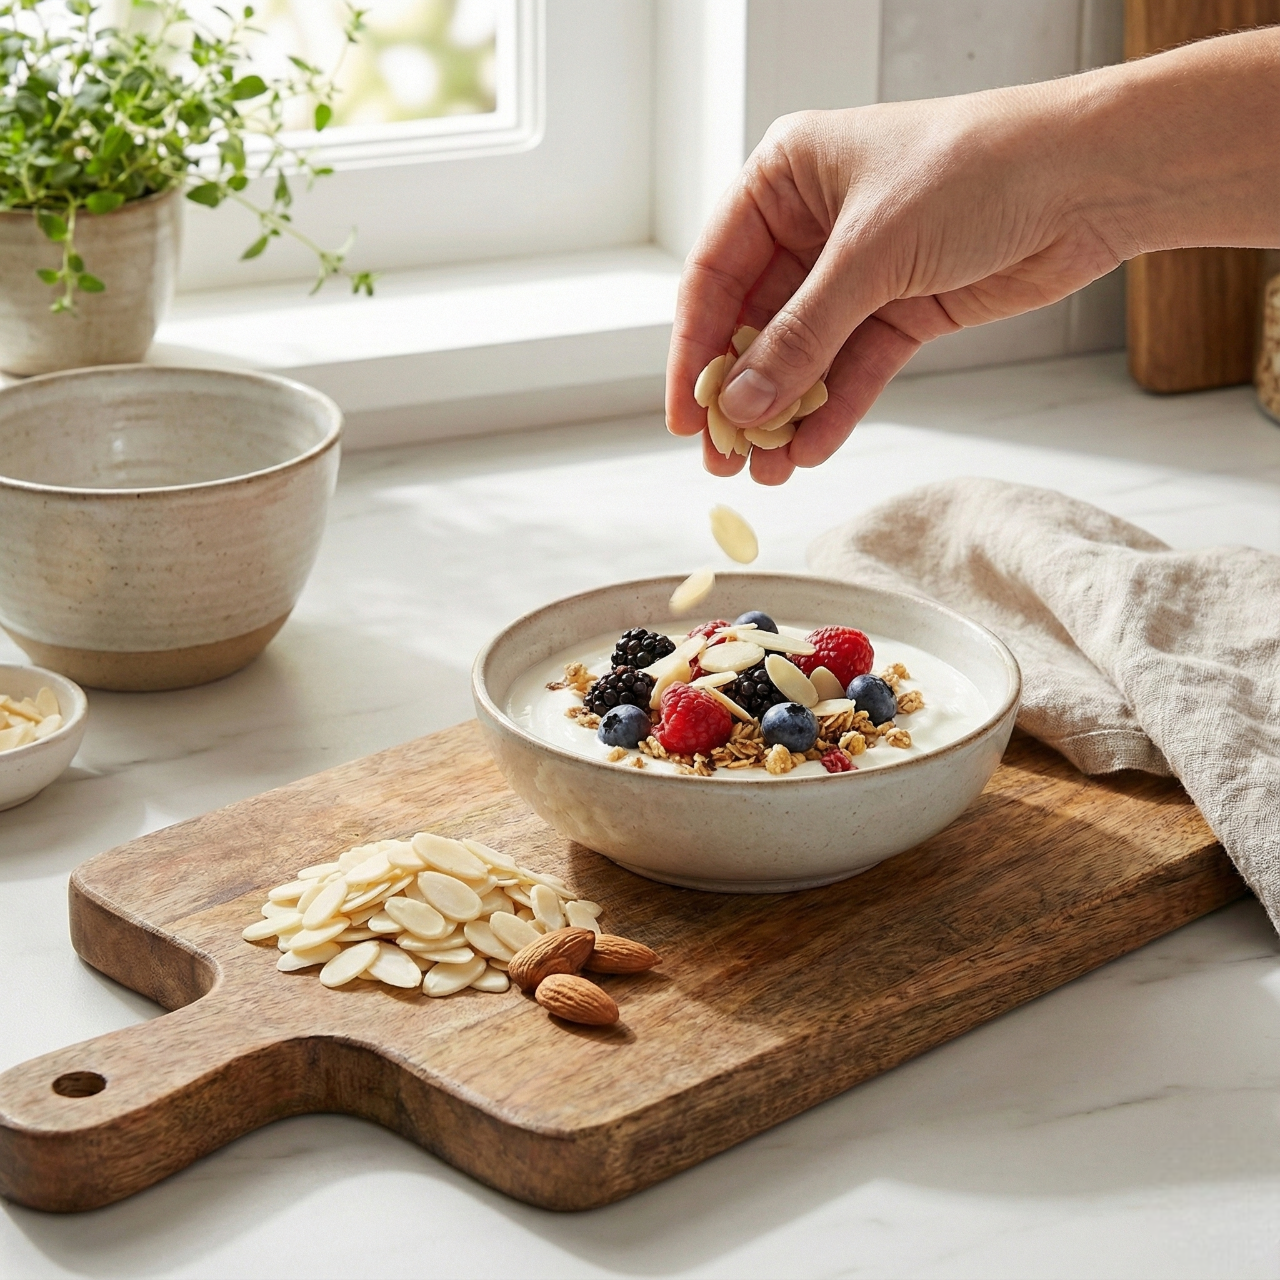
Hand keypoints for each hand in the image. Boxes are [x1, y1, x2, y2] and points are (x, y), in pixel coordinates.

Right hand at [667, 85, 1126, 484]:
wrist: (1088, 179)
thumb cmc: (976, 169)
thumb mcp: (870, 254)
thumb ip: (800, 337)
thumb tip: (740, 404)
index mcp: (785, 179)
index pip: (713, 275)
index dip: (693, 350)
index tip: (683, 414)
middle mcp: (813, 224)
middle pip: (753, 324)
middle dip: (739, 394)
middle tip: (722, 456)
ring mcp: (858, 270)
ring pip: (802, 355)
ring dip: (783, 413)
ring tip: (765, 470)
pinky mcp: (902, 309)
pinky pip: (852, 370)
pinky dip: (833, 411)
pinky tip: (809, 451)